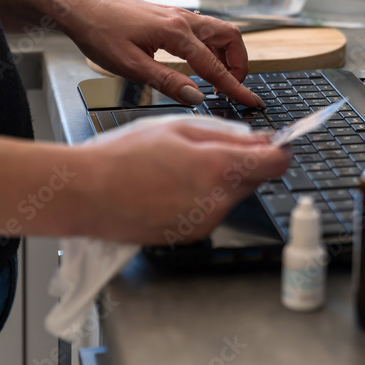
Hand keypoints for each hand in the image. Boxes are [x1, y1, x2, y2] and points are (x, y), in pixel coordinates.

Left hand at [62, 0, 263, 107]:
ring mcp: (178, 15)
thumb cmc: (99, 33)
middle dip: (238, 64)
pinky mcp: (170, 17)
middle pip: (230, 37)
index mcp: (175, 32)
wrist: (80, 7)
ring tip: (215, 80)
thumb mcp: (130, 66)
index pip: (214, 65)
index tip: (250, 100)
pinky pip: (203, 31)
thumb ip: (167, 82)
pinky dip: (211, 48)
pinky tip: (198, 65)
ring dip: (226, 55)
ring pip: (219, 32)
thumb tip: (196, 96)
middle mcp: (182, 19)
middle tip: (231, 87)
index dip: (235, 86)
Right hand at [75, 116, 288, 244]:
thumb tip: (262, 139)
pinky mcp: (191, 235)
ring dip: (221, 180)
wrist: (86, 194)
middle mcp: (218, 200)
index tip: (274, 143)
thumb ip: (226, 135)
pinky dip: (202, 198)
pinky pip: (212, 211)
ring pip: (233, 196)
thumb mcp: (177, 129)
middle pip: (255, 180)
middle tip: (209, 148)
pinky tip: (171, 187)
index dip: (279, 150)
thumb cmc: (123, 156)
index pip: (276, 164)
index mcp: (218, 167)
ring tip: (180, 168)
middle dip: (243, 163)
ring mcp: (205, 222)